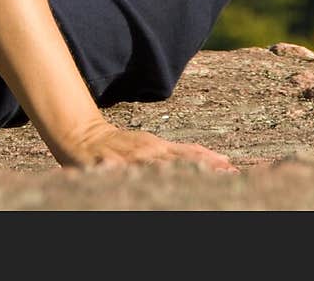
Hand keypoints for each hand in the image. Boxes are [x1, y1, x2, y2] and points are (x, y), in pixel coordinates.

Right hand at [56, 121, 237, 171]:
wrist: (81, 137)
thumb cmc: (118, 147)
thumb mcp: (146, 147)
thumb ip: (172, 154)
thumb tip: (206, 160)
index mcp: (156, 147)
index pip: (189, 153)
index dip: (210, 160)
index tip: (232, 168)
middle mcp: (147, 152)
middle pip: (181, 161)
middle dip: (206, 167)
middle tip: (231, 174)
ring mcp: (132, 160)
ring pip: (162, 167)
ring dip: (186, 170)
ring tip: (208, 175)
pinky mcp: (115, 168)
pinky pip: (134, 175)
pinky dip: (149, 173)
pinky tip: (161, 177)